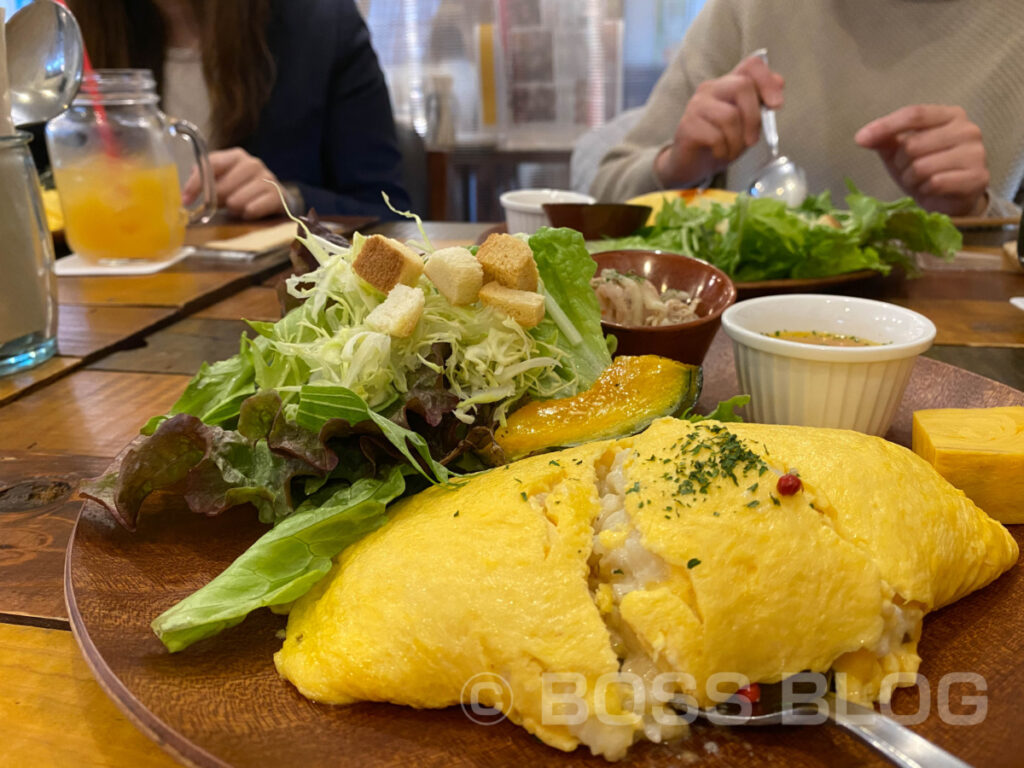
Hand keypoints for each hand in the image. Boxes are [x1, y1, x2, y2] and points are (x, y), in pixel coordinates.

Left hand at [183, 147, 285, 219]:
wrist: (275, 198)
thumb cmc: (243, 189)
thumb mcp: (223, 180)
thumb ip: (205, 180)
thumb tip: (185, 193)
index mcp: (236, 156)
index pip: (211, 164)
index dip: (196, 183)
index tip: (186, 199)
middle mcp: (252, 163)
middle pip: (223, 186)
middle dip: (217, 200)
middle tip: (221, 206)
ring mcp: (267, 178)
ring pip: (237, 200)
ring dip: (233, 208)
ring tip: (237, 209)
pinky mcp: (277, 196)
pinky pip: (253, 209)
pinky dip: (247, 214)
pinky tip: (248, 213)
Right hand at [655, 53, 783, 187]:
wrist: (692, 164)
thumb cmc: (721, 141)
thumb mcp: (747, 123)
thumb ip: (760, 103)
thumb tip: (779, 82)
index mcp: (729, 84)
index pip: (751, 65)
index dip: (767, 81)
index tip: (776, 105)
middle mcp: (711, 88)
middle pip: (742, 86)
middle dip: (754, 118)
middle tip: (752, 141)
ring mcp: (697, 105)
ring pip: (730, 115)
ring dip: (737, 141)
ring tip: (733, 151)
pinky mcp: (687, 125)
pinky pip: (715, 136)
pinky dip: (723, 150)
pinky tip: (720, 153)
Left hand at [854, 105, 989, 215]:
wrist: (951, 199)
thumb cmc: (926, 170)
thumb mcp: (901, 151)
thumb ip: (885, 139)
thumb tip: (863, 137)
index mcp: (949, 115)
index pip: (914, 114)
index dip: (885, 126)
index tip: (861, 139)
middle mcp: (967, 130)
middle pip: (914, 144)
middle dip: (901, 163)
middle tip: (906, 171)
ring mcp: (976, 153)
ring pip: (922, 166)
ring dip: (911, 179)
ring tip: (918, 181)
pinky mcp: (977, 177)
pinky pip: (935, 183)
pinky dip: (925, 190)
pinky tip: (930, 190)